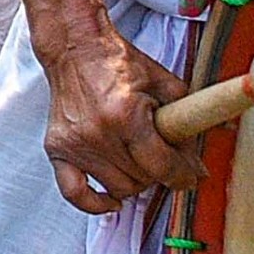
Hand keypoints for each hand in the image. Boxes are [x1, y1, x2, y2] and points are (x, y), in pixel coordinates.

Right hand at [39, 26, 202, 213]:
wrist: (76, 49)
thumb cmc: (119, 63)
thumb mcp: (165, 85)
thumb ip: (185, 122)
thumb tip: (196, 162)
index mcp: (126, 114)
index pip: (162, 166)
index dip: (182, 176)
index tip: (190, 177)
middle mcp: (98, 133)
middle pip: (142, 179)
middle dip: (160, 173)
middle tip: (164, 160)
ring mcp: (75, 143)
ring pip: (117, 187)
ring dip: (135, 182)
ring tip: (140, 163)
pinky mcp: (57, 148)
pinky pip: (74, 193)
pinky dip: (94, 204)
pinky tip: (111, 202)